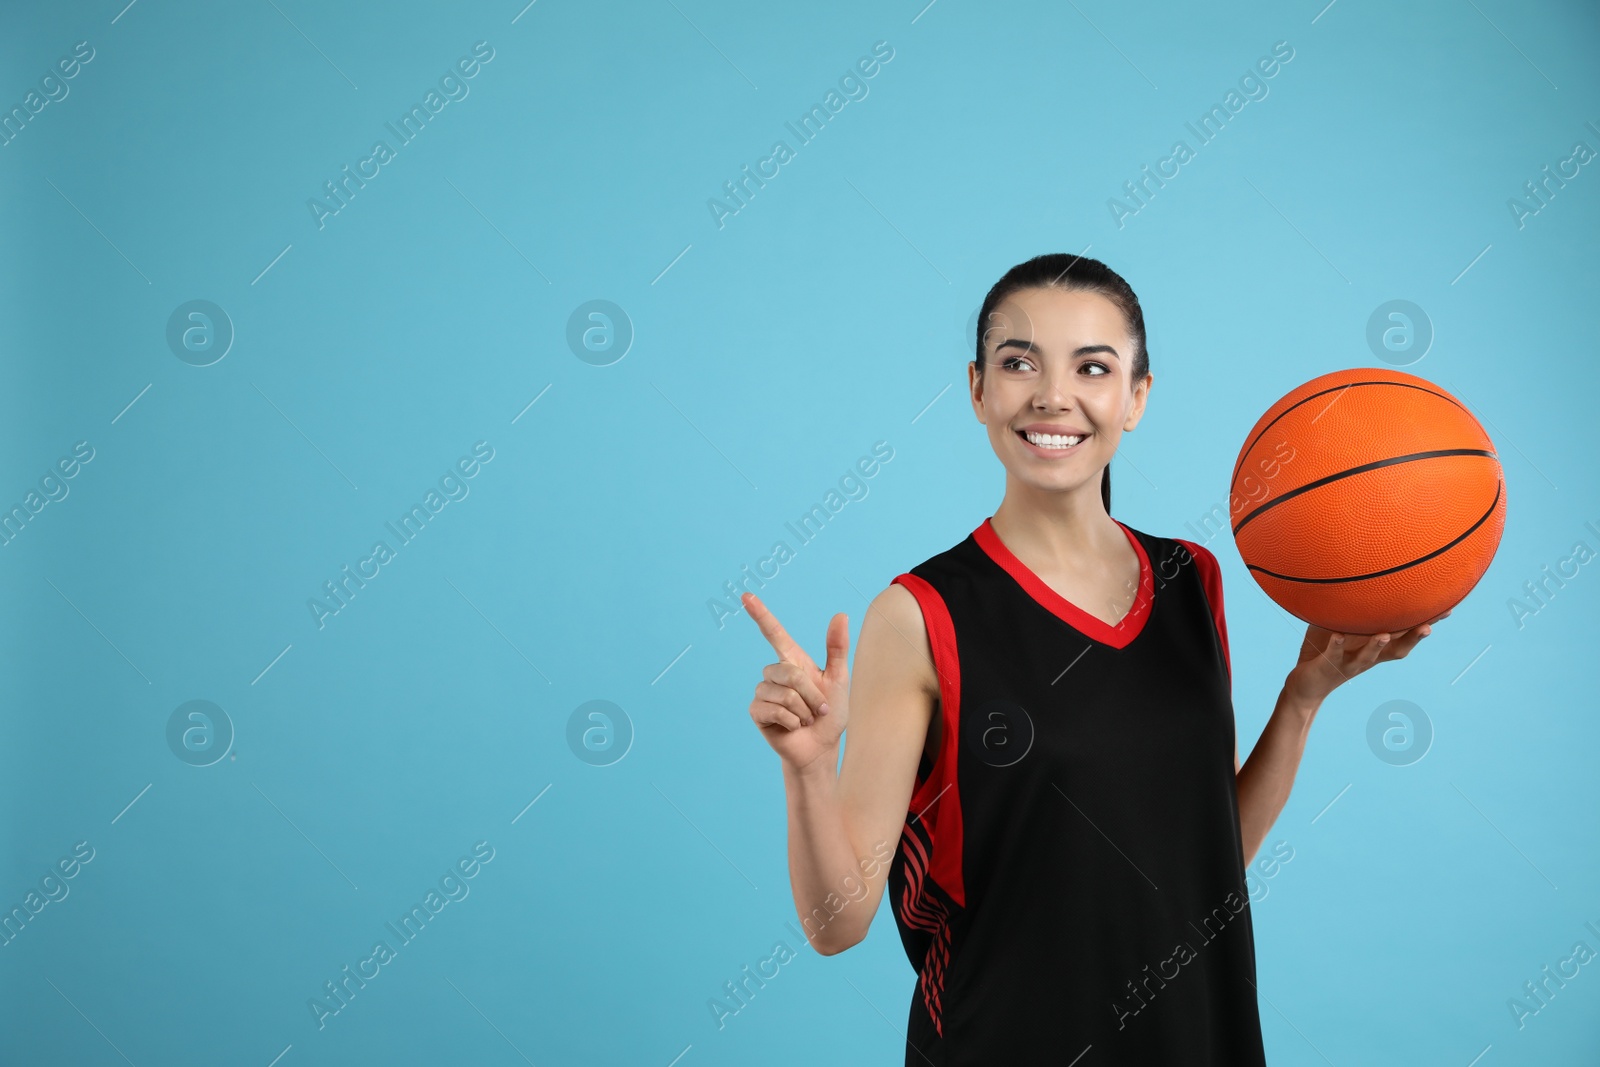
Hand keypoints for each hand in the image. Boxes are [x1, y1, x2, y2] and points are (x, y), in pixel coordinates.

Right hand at [744, 592, 849, 773]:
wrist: (821, 747)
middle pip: (789, 672)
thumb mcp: (839, 679)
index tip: (746, 596)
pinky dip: (792, 721)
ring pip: (784, 694)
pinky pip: (775, 710)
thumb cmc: (830, 713)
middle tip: (818, 709)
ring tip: (805, 719)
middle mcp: (774, 674)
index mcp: (793, 661)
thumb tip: (840, 614)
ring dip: (803, 711)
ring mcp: (763, 692)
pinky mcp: (757, 712)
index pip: (774, 633)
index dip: (760, 614)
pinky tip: (793, 727)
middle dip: (811, 695)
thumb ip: (837, 648)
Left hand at [1283, 609, 1451, 707]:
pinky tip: (1336, 636)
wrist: (1307, 684)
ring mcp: (1349, 663)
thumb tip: (1357, 574)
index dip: (1427, 623)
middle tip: (1429, 627)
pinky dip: (1335, 646)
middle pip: (1397, 649)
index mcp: (1375, 646)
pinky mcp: (1328, 666)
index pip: (1405, 634)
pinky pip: (1333, 655)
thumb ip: (1353, 608)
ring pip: (1368, 656)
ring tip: (1383, 634)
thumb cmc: (1327, 649)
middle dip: (1413, 639)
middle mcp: (1369, 657)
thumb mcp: (1343, 627)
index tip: (1448, 609)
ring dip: (1376, 645)